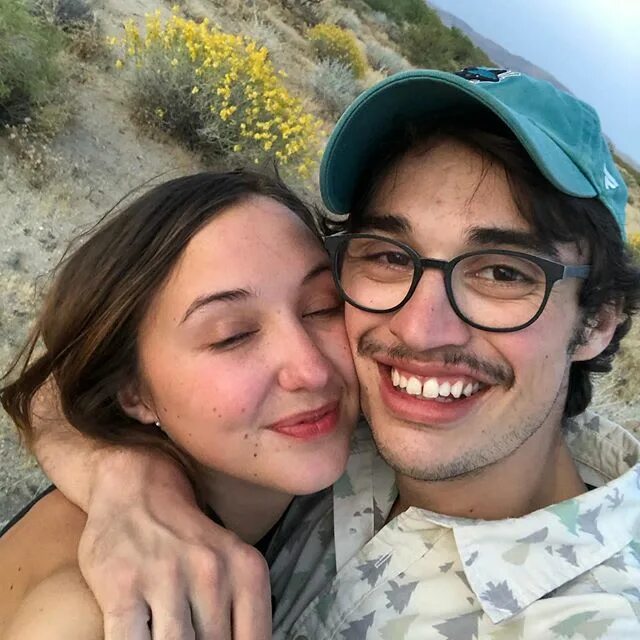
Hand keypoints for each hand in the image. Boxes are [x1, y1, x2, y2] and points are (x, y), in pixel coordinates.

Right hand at [77, 451, 271, 639]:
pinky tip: (139, 634)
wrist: (136, 486)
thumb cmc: (186, 534)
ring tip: (167, 632)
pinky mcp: (123, 588)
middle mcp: (212, 572)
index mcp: (246, 568)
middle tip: (192, 634)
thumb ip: (239, 607)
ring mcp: (166, 579)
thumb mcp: (231, 560)